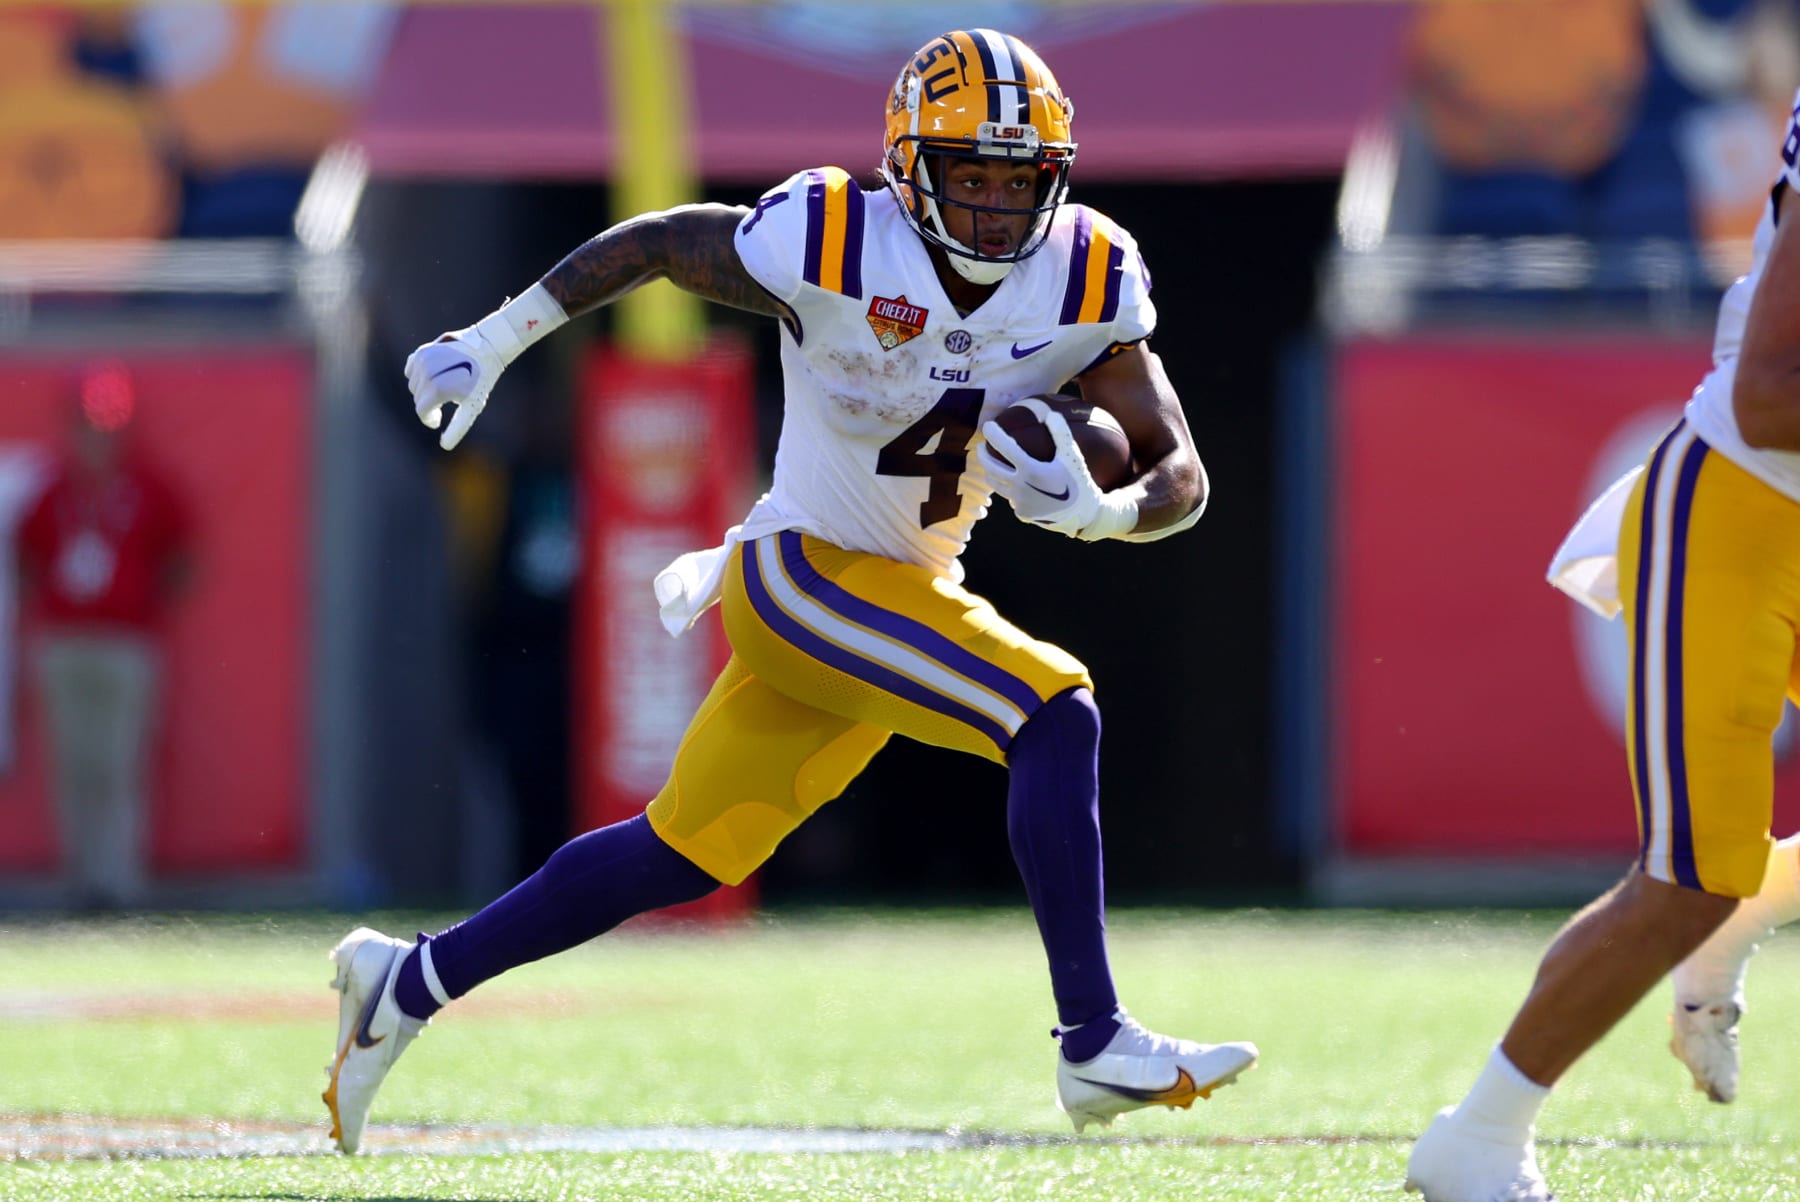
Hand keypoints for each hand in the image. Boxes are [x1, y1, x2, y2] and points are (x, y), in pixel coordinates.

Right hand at [404, 326, 507, 450]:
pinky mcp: (422, 352)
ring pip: (413, 385)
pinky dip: (418, 376)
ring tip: (443, 387)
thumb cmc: (480, 382)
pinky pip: (410, 370)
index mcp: (438, 389)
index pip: (422, 411)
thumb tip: (445, 446)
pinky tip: (432, 376)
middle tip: (446, 401)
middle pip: (418, 399)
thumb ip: (457, 428)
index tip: (437, 421)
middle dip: (429, 404)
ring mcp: (423, 361)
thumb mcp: (472, 407)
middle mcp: (427, 374)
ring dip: (424, 390)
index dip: (430, 419)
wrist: (485, 349)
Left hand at [979, 407, 1105, 537]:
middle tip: (982, 446)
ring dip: (991, 473)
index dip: (993, 434)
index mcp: (1031, 470)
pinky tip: (1016, 485)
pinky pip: (1011, 498)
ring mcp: (1020, 502)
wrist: (1084, 513)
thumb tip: (1050, 413)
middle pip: (991, 468)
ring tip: (993, 464)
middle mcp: (1021, 487)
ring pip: (997, 485)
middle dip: (982, 455)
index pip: (1005, 447)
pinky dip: (1011, 489)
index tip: (987, 425)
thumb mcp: (1072, 456)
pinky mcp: (1022, 514)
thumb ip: (1061, 433)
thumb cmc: (1079, 479)